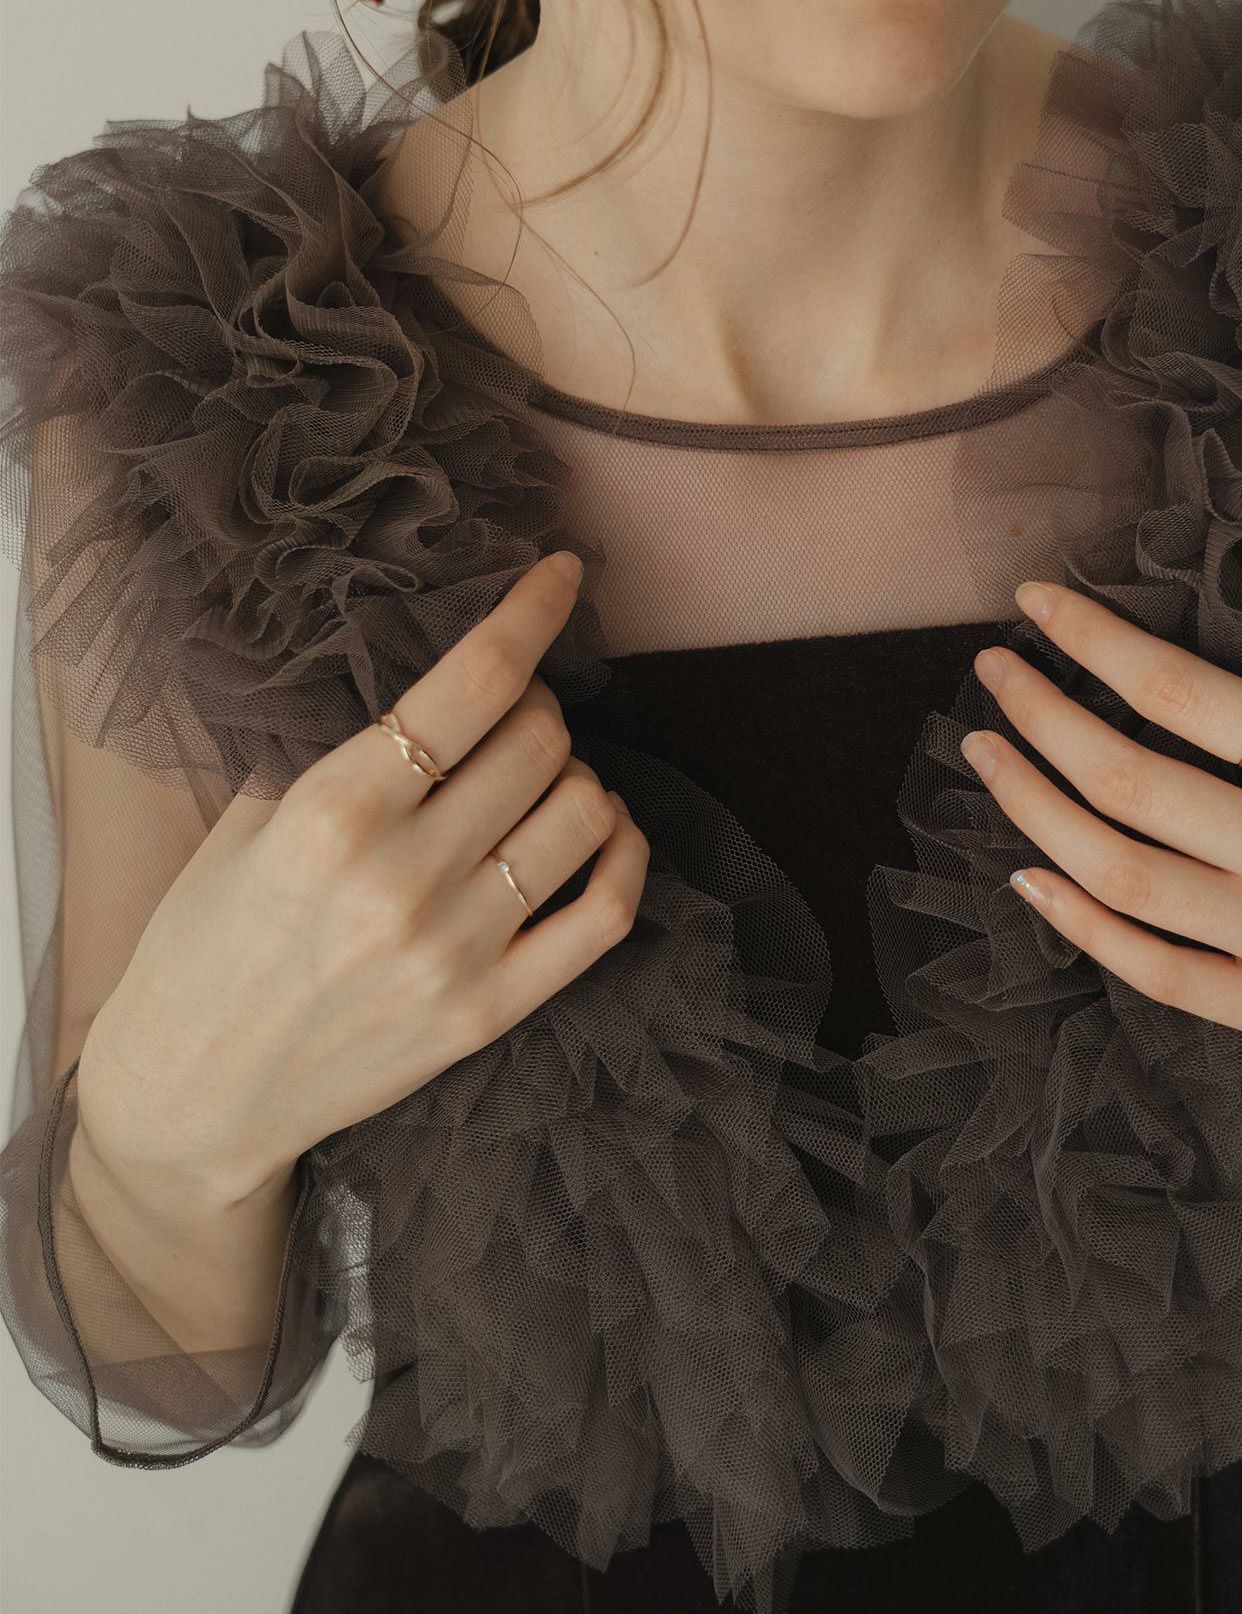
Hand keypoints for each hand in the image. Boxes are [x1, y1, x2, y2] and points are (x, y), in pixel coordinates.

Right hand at [76, 553, 650, 1208]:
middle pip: (540, 740)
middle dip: (539, 704)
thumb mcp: (247, 821)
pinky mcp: (490, 1013)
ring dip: (574, 773)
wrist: (190, 1096)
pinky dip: (624, 852)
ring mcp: (455, 952)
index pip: (473, 683)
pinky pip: (608, 913)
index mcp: (330, 811)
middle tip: (509, 713)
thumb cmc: (206, 942)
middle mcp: (401, 879)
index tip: (562, 573)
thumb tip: (444, 669)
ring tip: (535, 780)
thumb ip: (344, 747)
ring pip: (586, 812)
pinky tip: (601, 828)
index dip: (532, 611)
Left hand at [958, 580, 1241, 1071]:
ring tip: (987, 754)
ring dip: (1031, 806)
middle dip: (1038, 714)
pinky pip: (1148, 968)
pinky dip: (1074, 921)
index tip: (1032, 604)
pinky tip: (1025, 873)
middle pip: (1126, 777)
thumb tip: (1196, 633)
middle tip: (993, 677)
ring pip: (1117, 872)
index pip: (1182, 687)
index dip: (1091, 638)